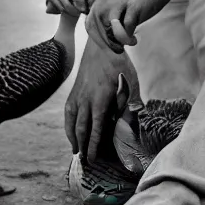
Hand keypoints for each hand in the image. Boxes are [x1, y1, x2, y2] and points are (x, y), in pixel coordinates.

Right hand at [64, 37, 132, 161]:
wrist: (102, 43)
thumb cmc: (119, 62)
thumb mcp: (131, 79)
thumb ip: (133, 99)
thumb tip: (137, 114)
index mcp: (100, 98)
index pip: (95, 128)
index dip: (93, 145)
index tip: (93, 158)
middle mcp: (86, 98)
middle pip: (81, 128)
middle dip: (83, 146)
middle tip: (85, 161)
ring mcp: (78, 94)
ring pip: (72, 121)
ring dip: (73, 137)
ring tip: (76, 150)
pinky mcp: (74, 90)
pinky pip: (68, 111)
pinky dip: (68, 123)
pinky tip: (70, 130)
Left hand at [85, 0, 185, 52]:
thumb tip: (108, 6)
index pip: (92, 11)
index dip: (95, 28)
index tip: (104, 37)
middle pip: (96, 20)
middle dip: (102, 38)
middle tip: (112, 47)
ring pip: (108, 25)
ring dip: (114, 40)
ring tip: (121, 46)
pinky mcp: (137, 6)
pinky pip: (126, 27)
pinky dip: (128, 37)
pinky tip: (134, 39)